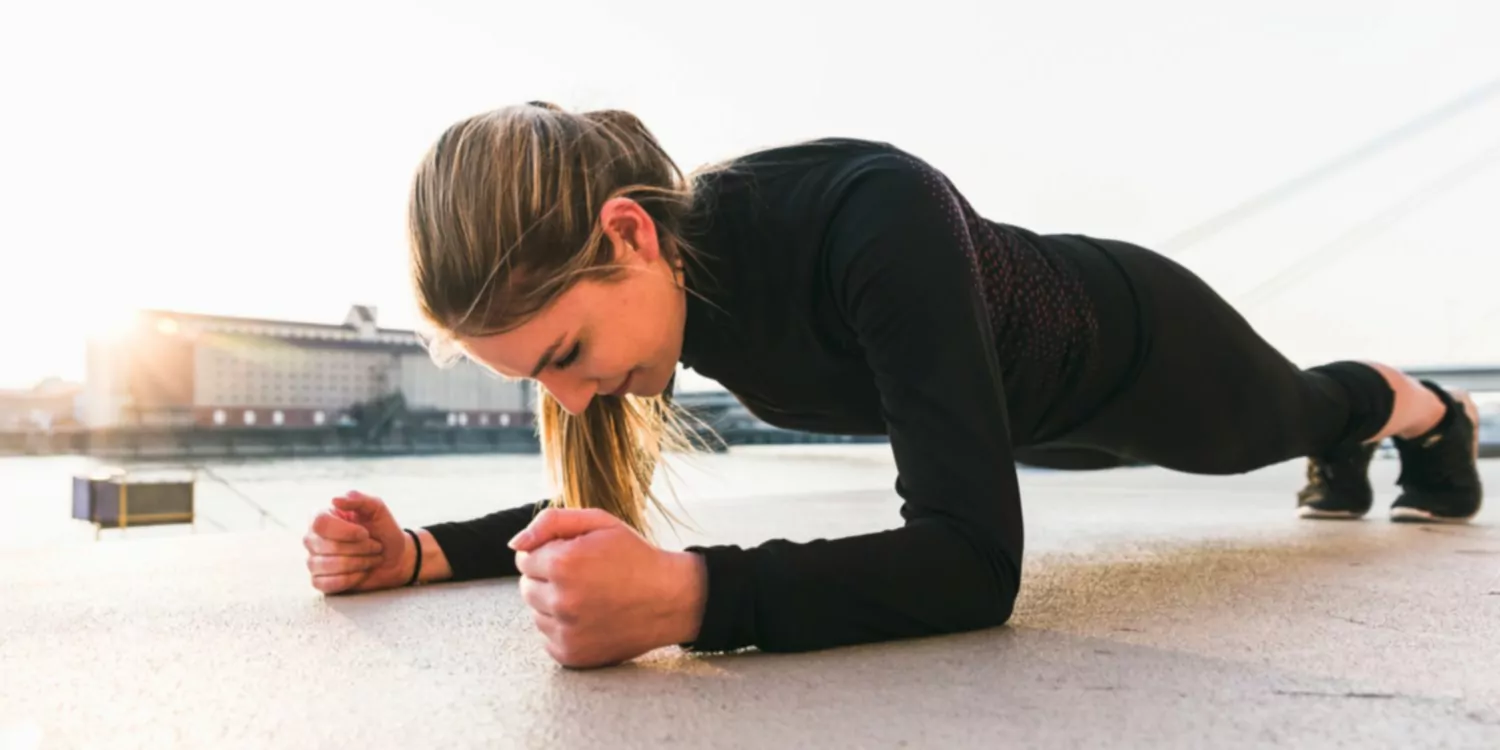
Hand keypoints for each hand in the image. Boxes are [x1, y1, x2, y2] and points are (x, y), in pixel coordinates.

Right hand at [303, 491, 412, 593]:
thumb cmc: (383, 530)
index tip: (365, 533)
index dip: (345, 531)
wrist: (394, 557)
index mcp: (321, 517)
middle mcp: (311, 538)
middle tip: (375, 546)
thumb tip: (334, 500)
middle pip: (328, 546)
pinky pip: (328, 584)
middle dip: (359, 548)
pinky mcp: (319, 581)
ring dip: (359, 563)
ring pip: (328, 566)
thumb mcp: (377, 509)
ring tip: (372, 558)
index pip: (320, 523)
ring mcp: (313, 561)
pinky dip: (351, 579)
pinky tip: (362, 573)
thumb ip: (359, 499)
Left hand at [510, 508, 707, 668]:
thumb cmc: (634, 556)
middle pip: (526, 587)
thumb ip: (551, 523)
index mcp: (564, 564)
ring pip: (535, 613)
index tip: (577, 556)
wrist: (671, 600)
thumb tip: (514, 544)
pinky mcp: (571, 655)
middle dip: (548, 579)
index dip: (551, 553)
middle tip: (584, 577)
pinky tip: (590, 618)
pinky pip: (547, 638)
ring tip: (589, 597)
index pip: (524, 558)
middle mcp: (561, 600)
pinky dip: (562, 628)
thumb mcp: (599, 523)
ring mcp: (566, 631)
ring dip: (554, 604)